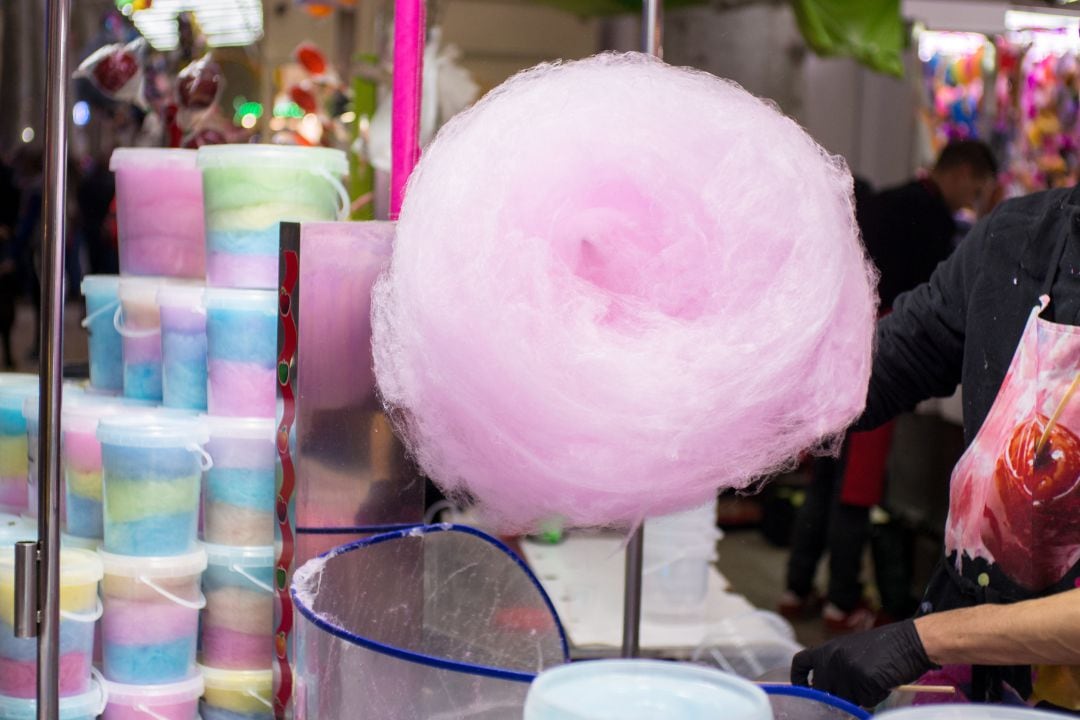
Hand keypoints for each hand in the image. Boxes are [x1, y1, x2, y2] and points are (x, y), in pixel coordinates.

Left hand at [790, 619, 934, 706]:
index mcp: (827, 649)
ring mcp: (847, 670)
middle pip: (824, 691)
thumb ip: (835, 666)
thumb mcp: (851, 650)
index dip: (798, 679)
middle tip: (859, 685)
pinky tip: (883, 682)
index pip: (800, 663)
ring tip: (874, 680)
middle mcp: (832, 659)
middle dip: (839, 694)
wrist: (911, 641)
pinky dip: (875, 697)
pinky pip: (865, 702)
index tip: (802, 689)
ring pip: (845, 700)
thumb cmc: (885, 647)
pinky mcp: (864, 681)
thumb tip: (823, 689)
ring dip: (859, 697)